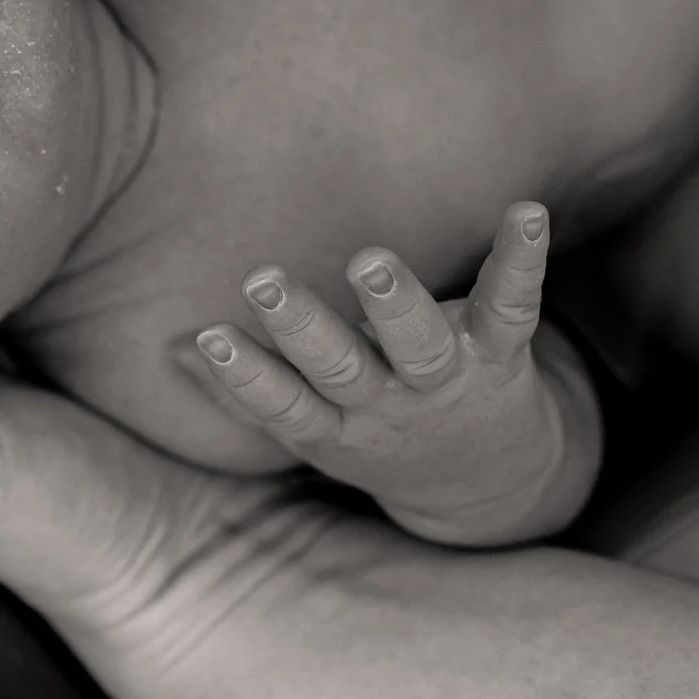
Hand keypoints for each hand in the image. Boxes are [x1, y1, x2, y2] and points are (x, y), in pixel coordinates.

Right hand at [193, 202, 598, 545]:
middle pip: (342, 370)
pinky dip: (520, 258)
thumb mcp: (312, 431)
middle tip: (265, 281)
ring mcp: (447, 381)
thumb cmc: (382, 438)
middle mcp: (388, 406)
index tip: (212, 337)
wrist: (493, 486)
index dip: (247, 376)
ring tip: (369, 261)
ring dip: (394, 302)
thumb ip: (243, 390)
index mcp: (334, 427)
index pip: (284, 404)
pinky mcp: (503, 354)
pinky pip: (514, 306)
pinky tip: (526, 212)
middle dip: (304, 327)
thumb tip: (172, 348)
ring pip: (420, 343)